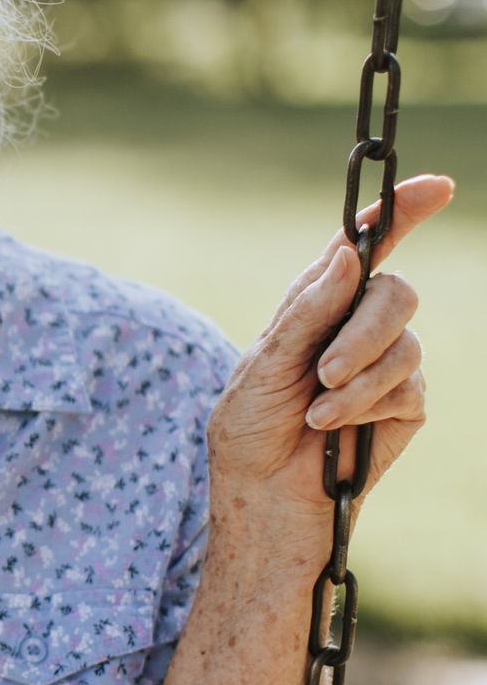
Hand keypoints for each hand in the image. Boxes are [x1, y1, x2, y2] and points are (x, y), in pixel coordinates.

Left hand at [205, 173, 454, 578]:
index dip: (400, 213)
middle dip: (365, 328)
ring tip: (316, 411)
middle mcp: (354, 328)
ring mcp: (384, 366)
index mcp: (315, 306)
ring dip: (358, 376)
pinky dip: (367, 405)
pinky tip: (333, 430)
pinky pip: (409, 386)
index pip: (363, 249)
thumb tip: (348, 256)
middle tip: (325, 371)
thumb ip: (307, 311)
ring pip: (406, 340)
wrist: (262, 498)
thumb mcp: (264, 364)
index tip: (436, 186)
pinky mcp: (403, 406)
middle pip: (397, 291)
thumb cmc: (248, 430)